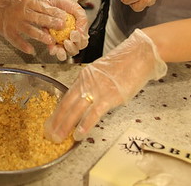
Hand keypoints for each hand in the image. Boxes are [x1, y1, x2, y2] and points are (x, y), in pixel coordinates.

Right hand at [0, 0, 65, 54]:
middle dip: (51, 23)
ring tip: (50, 41)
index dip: (54, 11)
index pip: (43, 6)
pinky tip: (31, 51)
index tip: (64, 16)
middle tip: (62, 28)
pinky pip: (16, 40)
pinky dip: (23, 46)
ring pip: (29, 31)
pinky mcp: (6, 31)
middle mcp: (20, 12)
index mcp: (25, 1)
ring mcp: (13, 23)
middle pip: (39, 19)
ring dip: (40, 36)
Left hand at [41, 0, 88, 60]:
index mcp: (78, 31)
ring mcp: (59, 38)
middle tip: (67, 41)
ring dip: (63, 53)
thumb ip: (83, 20)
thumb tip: (82, 34)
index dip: (80, 41)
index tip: (74, 33)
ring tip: (60, 47)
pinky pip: (51, 48)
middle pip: (74, 50)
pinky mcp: (48, 38)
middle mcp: (69, 37)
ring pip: (63, 52)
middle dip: (72, 48)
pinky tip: (52, 47)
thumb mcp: (77, 9)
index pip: (82, 42)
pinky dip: (52, 49)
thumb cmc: (66, 2)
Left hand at [44, 28, 166, 141]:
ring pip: (75, 110)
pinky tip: (78, 135)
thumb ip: (94, 84)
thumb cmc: (126, 62)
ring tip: (59, 137)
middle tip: (50, 133)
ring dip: (65, 126)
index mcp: (84, 75)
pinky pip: (92, 114)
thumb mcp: (103, 71)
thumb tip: (90, 98)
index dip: (58, 111)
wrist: (140, 54)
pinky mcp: (108, 97)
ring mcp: (97, 90)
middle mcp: (87, 82)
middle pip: (67, 104)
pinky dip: (84, 126)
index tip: (52, 122)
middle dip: (57, 121)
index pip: (67, 96)